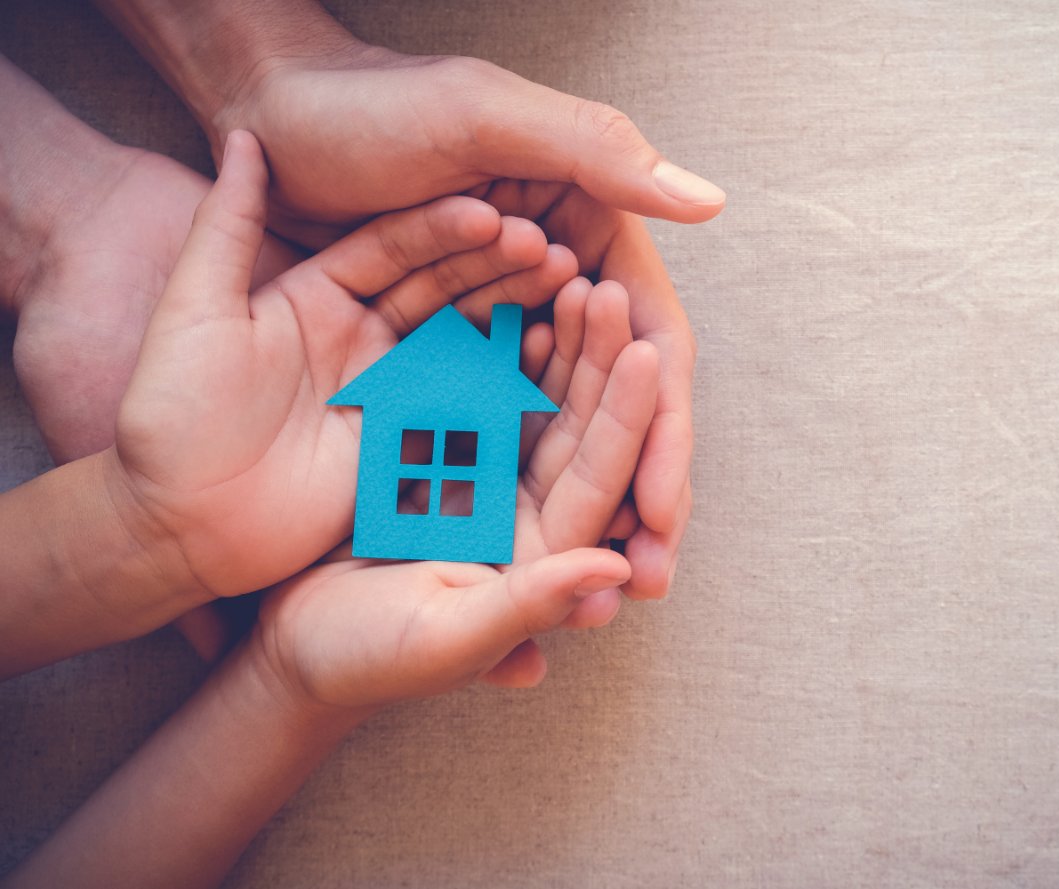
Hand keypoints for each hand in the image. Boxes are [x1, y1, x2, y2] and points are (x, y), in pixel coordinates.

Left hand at [110, 130, 575, 603]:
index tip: (491, 211)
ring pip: (462, 340)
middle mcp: (363, 335)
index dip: (442, 229)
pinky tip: (546, 354)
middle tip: (549, 248)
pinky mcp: (406, 441)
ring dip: (511, 313)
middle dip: (494, 266)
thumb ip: (226, 225)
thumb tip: (244, 134)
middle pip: (441, 289)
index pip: (393, 247)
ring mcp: (389, 389)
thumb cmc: (170, 415)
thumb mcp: (194, 310)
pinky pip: (464, 404)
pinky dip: (505, 379)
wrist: (177, 524)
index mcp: (319, 295)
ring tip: (566, 289)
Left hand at [200, 31, 711, 599]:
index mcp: (588, 230)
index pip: (651, 344)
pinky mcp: (440, 349)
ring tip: (605, 593)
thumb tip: (710, 204)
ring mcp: (497, 323)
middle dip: (641, 492)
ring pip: (563, 428)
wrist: (271, 118)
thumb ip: (596, 154)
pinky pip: (492, 424)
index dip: (667, 431)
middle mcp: (553, 286)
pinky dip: (516, 484)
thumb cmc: (374, 104)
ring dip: (592, 508)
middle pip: (617, 402)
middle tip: (652, 578)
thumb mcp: (483, 116)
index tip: (665, 513)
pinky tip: (530, 550)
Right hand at [255, 279, 657, 708]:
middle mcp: (524, 508)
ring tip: (568, 271)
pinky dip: (489, 341)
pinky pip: (473, 386)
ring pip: (531, 395)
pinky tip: (503, 290)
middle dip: (594, 358)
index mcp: (541, 552)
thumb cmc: (365, 659)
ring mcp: (481, 473)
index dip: (623, 418)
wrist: (288, 647)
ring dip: (551, 338)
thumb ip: (526, 606)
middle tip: (608, 290)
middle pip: (574, 424)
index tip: (643, 353)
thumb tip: (614, 573)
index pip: (597, 477)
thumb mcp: (444, 637)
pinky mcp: (435, 448)